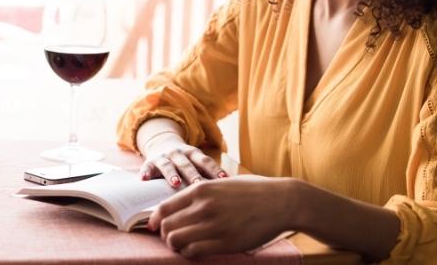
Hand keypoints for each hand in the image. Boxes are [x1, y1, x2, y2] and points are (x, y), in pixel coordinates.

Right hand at [140, 132, 227, 187]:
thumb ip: (208, 174)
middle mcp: (179, 153)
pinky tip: (144, 180)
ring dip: (172, 174)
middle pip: (187, 164)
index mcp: (194, 154)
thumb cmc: (186, 161)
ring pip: (168, 165)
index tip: (224, 180)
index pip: (206, 161)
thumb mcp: (196, 163)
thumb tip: (232, 188)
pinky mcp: (149, 162)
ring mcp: (164, 157)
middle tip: (200, 185)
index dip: (214, 170)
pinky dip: (145, 173)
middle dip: (194, 175)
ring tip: (176, 184)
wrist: (162, 143)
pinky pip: (146, 168)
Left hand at [147, 176, 294, 257]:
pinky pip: (193, 252)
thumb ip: (202, 193)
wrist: (281, 201)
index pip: (164, 208)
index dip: (155, 220)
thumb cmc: (254, 191)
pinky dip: (190, 253)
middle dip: (165, 234)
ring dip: (176, 245)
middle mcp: (204, 207)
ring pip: (177, 241)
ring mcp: (214, 226)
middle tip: (172, 237)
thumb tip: (181, 204)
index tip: (155, 226)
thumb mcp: (223, 183)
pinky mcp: (225, 243)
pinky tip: (196, 249)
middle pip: (167, 227)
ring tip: (184, 244)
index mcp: (201, 190)